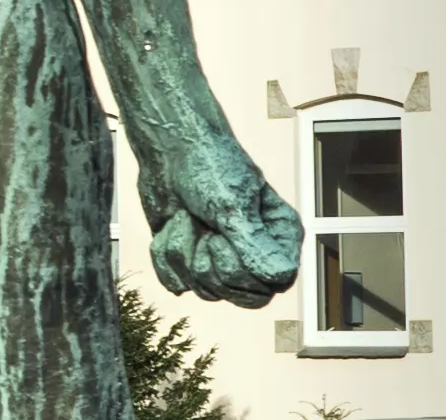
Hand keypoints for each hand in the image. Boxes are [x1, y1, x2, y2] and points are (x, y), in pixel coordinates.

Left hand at [138, 143, 300, 307]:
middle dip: (208, 263)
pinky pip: (176, 283)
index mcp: (281, 239)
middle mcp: (258, 255)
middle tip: (202, 226)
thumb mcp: (232, 204)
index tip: (221, 236)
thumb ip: (253, 244)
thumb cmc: (208, 165)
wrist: (168, 149)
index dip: (240, 269)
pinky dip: (164, 255)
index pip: (273, 283)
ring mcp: (223, 260)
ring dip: (183, 251)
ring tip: (185, 218)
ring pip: (205, 291)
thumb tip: (279, 276)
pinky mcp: (192, 260)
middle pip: (242, 296)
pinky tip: (169, 229)